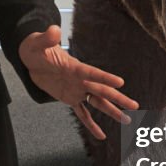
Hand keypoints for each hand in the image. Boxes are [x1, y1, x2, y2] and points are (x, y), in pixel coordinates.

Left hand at [18, 25, 137, 140]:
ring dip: (112, 111)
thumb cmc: (35, 48)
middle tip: (134, 107)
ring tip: (127, 121)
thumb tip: (54, 29)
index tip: (120, 82)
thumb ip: (47, 38)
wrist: (31, 59)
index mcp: (74, 67)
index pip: (92, 73)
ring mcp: (77, 90)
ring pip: (97, 103)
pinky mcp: (70, 98)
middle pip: (102, 90)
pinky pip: (82, 113)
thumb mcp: (37, 43)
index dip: (105, 77)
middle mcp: (80, 79)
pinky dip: (91, 125)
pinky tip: (101, 136)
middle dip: (118, 99)